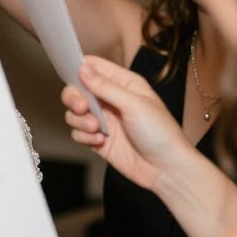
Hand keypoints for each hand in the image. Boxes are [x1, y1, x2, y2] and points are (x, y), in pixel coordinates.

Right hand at [62, 55, 192, 190]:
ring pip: (74, 113)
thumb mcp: (134, 104)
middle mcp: (111, 100)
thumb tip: (83, 68)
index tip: (71, 76)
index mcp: (124, 84)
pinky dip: (83, 137)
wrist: (165, 170)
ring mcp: (104, 120)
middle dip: (74, 98)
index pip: (94, 67)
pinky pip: (77, 133)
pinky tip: (100, 142)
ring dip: (79, 121)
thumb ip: (105, 87)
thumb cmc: (160, 133)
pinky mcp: (97, 140)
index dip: (80, 68)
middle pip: (77, 90)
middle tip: (81, 108)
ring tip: (96, 129)